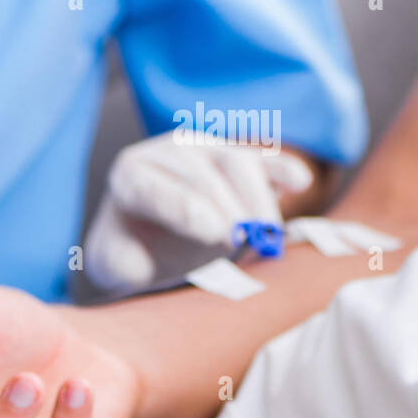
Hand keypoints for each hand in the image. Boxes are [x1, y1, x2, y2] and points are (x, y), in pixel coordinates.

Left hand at [84, 131, 314, 291]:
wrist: (149, 242)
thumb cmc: (133, 256)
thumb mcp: (118, 266)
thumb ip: (125, 264)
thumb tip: (149, 258)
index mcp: (129, 175)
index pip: (155, 186)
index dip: (186, 209)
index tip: (214, 235)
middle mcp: (168, 153)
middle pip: (200, 169)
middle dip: (223, 205)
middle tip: (239, 241)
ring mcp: (206, 151)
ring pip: (236, 161)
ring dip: (255, 197)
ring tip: (265, 233)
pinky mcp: (238, 161)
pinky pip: (264, 160)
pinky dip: (283, 169)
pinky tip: (299, 183)